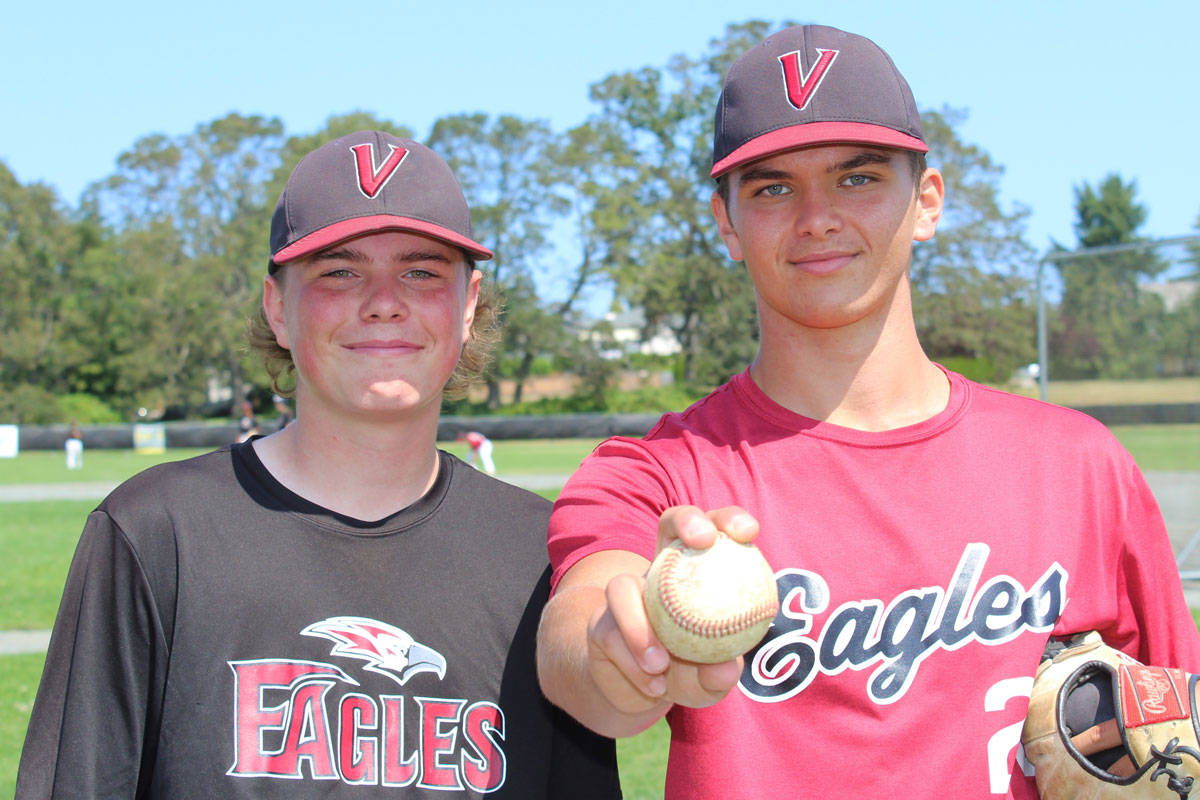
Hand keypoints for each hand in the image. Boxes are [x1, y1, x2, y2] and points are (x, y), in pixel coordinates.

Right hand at [585, 505, 760, 715]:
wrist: (637, 695)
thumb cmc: (685, 675)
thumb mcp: (707, 681)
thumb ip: (717, 674)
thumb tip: (727, 666)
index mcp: (695, 573)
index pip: (713, 531)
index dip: (727, 520)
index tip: (748, 533)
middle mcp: (659, 572)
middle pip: (668, 522)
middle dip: (686, 520)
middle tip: (703, 541)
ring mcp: (624, 595)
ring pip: (621, 587)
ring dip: (640, 626)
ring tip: (660, 662)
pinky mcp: (599, 624)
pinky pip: (612, 637)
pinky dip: (635, 667)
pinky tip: (654, 688)